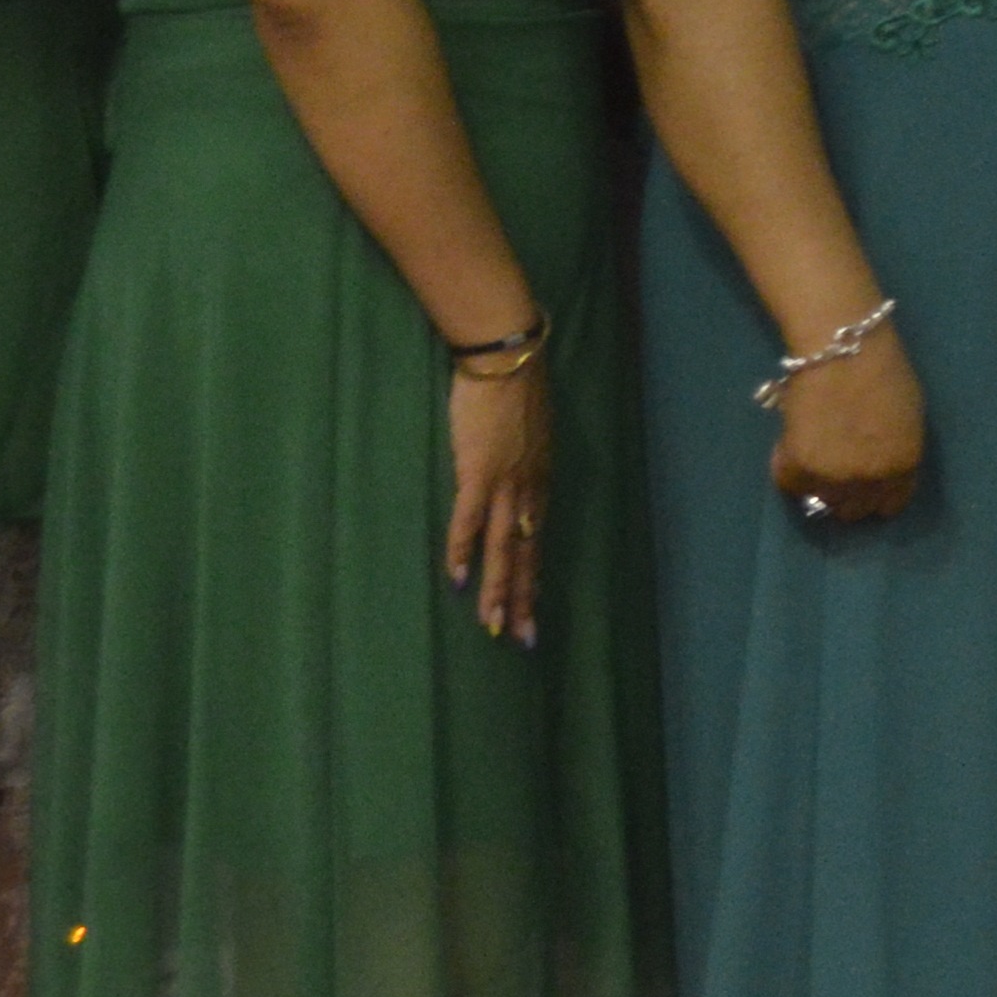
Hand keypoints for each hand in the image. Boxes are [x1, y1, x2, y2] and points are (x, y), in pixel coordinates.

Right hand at [443, 357, 548, 643]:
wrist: (506, 357)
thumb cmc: (513, 388)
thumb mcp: (528, 432)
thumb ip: (523, 460)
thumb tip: (513, 475)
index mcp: (540, 480)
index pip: (538, 539)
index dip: (533, 576)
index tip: (533, 609)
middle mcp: (529, 488)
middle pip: (527, 553)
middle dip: (522, 598)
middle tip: (523, 639)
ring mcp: (506, 482)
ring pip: (503, 546)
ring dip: (497, 588)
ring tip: (494, 626)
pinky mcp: (479, 470)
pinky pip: (470, 518)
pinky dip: (463, 549)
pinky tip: (457, 578)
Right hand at [770, 329, 925, 528]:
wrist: (844, 348)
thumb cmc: (882, 371)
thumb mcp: (907, 420)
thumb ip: (894, 452)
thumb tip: (877, 468)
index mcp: (903, 468)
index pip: (888, 505)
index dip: (874, 495)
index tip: (863, 486)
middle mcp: (870, 481)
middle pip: (852, 510)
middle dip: (846, 493)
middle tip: (834, 468)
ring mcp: (833, 477)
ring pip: (820, 499)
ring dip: (817, 483)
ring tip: (813, 452)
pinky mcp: (799, 467)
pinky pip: (789, 483)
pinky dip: (788, 468)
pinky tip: (792, 444)